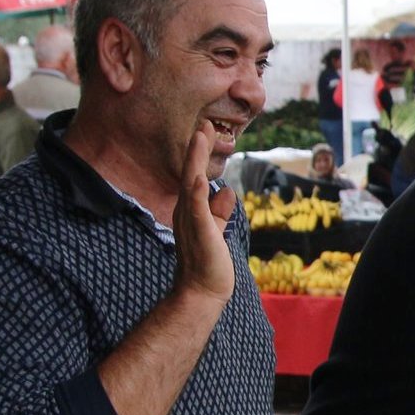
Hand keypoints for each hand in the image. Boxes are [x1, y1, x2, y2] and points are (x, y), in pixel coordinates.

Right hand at [173, 121, 238, 303]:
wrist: (201, 291)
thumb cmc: (207, 262)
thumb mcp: (215, 230)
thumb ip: (219, 211)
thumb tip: (227, 192)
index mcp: (192, 209)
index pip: (195, 174)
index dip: (200, 152)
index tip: (206, 129)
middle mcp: (187, 211)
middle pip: (191, 172)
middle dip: (197, 147)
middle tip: (204, 123)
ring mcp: (191, 221)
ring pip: (191, 184)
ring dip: (195, 160)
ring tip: (200, 137)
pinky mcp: (199, 233)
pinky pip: (196, 210)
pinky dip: (196, 193)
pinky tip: (198, 177)